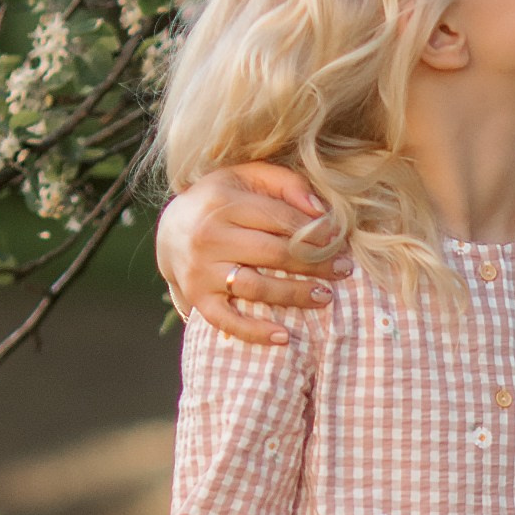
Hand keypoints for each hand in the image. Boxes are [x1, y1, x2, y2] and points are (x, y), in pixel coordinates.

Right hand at [158, 161, 349, 346]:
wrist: (171, 231)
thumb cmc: (221, 202)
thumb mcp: (246, 178)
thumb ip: (285, 184)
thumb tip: (321, 211)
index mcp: (222, 202)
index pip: (279, 218)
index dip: (314, 231)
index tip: (340, 241)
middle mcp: (208, 237)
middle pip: (273, 253)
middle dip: (314, 263)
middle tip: (343, 270)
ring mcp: (201, 271)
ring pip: (256, 287)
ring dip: (295, 294)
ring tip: (325, 296)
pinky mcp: (198, 299)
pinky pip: (227, 321)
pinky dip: (255, 332)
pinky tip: (284, 337)